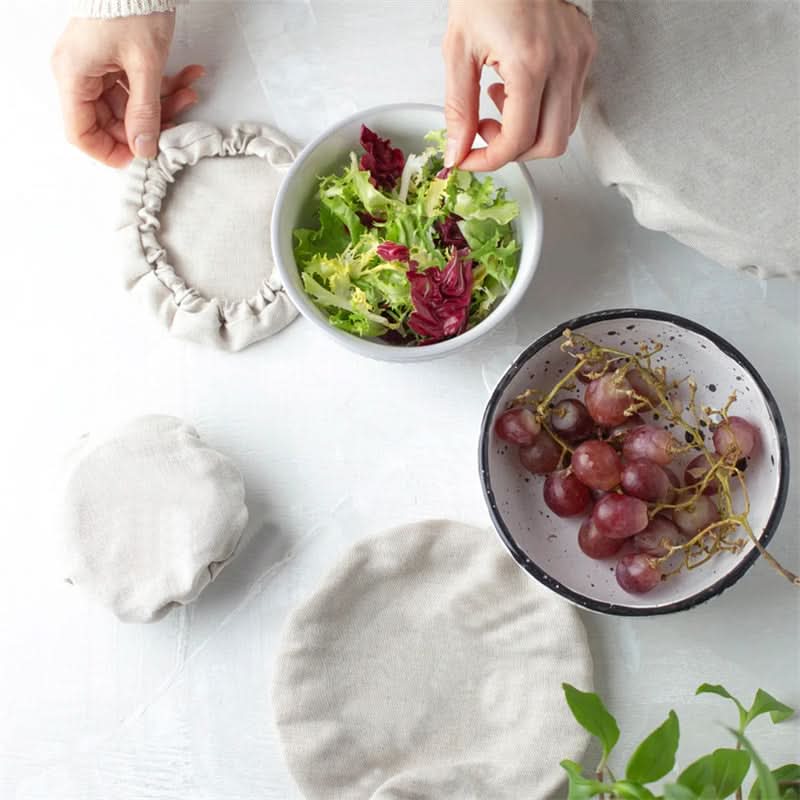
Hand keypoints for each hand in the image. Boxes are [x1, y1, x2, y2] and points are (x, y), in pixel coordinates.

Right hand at [52, 13, 202, 166]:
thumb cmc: (131, 6)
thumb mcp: (145, 65)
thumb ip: (145, 111)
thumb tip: (144, 149)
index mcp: (73, 76)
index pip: (80, 133)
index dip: (109, 152)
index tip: (140, 156)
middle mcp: (79, 73)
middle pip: (109, 122)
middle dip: (147, 126)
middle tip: (177, 126)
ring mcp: (96, 67)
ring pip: (129, 106)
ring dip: (162, 105)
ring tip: (189, 95)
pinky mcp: (114, 60)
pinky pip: (135, 87)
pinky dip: (162, 88)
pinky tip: (187, 80)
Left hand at [442, 0, 595, 170]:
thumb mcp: (458, 52)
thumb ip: (458, 109)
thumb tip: (457, 151)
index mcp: (530, 63)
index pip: (519, 139)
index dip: (490, 159)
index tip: (469, 159)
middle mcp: (563, 63)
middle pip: (550, 144)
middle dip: (514, 152)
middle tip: (485, 133)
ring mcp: (579, 58)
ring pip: (564, 129)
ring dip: (529, 134)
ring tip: (500, 106)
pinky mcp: (585, 52)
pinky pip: (570, 104)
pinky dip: (543, 113)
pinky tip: (517, 91)